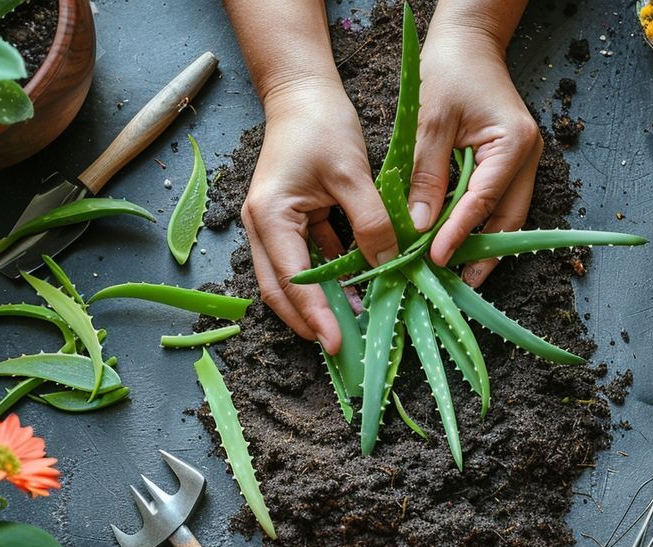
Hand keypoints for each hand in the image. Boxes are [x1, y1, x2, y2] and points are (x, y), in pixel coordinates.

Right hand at [241, 79, 398, 352]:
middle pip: (281, 291)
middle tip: (343, 349)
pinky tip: (358, 292)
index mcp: (271, 216)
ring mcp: (276, 226)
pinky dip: (329, 279)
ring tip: (355, 328)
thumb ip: (370, 222)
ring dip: (320, 304)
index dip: (316, 314)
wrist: (303, 91)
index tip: (338, 343)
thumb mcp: (351, 173)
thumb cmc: (321, 125)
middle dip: (310, 322)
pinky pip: (309, 260)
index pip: (292, 279)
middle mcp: (264, 227)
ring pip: (294, 279)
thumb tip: (388, 267)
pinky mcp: (294, 221)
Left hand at [409, 23, 541, 286]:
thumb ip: (424, 175)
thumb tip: (416, 226)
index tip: (435, 258)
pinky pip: (497, 205)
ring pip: (506, 218)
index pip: (484, 201)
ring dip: (482, 246)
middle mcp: (527, 158)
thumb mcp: (429, 121)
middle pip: (508, 220)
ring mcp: (522, 163)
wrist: (468, 42)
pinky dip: (478, 227)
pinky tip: (456, 244)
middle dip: (483, 255)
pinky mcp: (508, 165)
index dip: (460, 233)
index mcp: (513, 143)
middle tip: (454, 284)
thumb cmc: (449, 69)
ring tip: (454, 274)